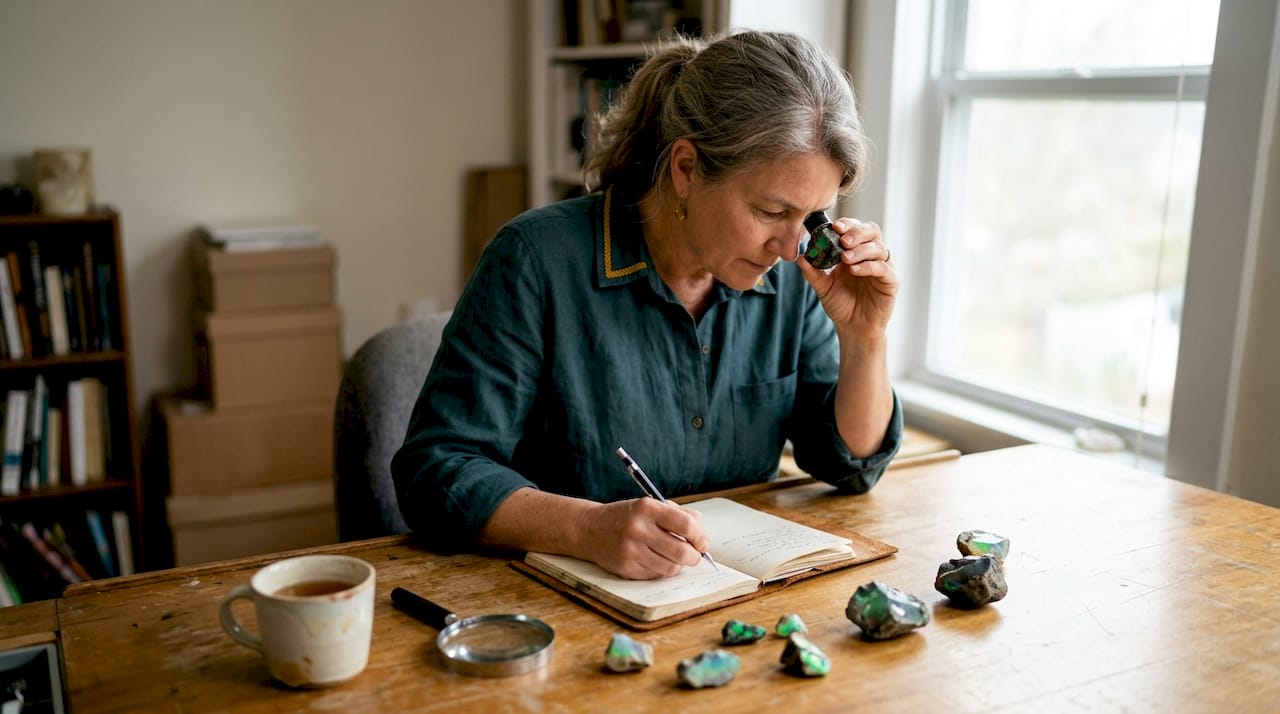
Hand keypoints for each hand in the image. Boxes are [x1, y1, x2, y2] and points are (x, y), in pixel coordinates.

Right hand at [579, 498, 708, 578]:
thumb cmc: (626, 517)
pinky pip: (656, 575)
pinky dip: (662, 570)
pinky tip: (656, 560)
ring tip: (675, 557)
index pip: (686, 525)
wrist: (590, 529)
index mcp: (647, 508)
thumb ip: (678, 516)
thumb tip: (703, 536)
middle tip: (695, 554)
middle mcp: (638, 529)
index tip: (703, 542)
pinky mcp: (627, 568)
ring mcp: (631, 551)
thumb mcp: (650, 506)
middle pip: (682, 551)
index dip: (701, 536)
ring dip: (679, 564)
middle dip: (695, 556)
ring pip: (671, 567)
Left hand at [797, 218, 897, 338]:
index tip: (834, 227)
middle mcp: (871, 256)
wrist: (853, 328)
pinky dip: (869, 266)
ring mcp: (883, 267)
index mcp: (856, 252)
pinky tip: (855, 270)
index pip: (855, 229)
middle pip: (872, 231)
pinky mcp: (891, 282)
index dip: (847, 224)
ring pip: (878, 248)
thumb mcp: (823, 287)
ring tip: (845, 258)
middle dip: (857, 232)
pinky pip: (884, 268)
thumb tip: (800, 257)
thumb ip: (813, 272)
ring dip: (861, 250)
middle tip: (842, 240)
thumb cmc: (841, 305)